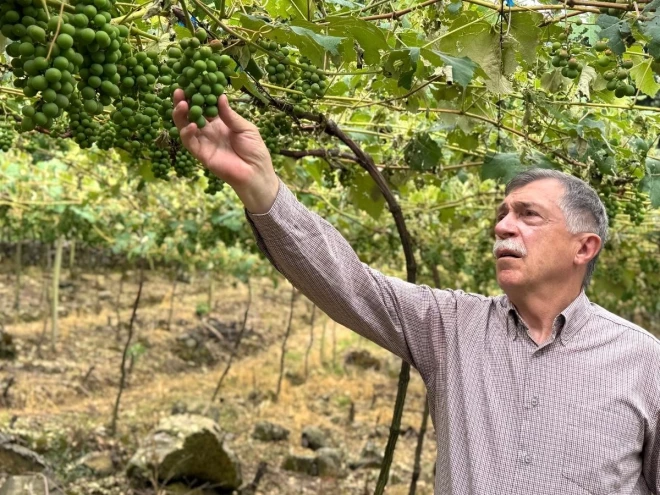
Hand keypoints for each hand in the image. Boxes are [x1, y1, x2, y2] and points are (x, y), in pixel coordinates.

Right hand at [172, 89, 279, 212]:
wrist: (256, 172)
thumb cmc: (254, 150)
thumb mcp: (245, 128)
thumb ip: (230, 115)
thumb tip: (220, 97)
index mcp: (220, 123)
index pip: (204, 106)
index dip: (198, 96)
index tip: (192, 83)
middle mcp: (209, 131)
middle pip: (191, 115)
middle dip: (183, 103)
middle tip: (178, 91)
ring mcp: (204, 142)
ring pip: (186, 127)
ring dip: (181, 115)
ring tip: (181, 104)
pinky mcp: (201, 155)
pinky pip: (190, 143)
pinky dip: (188, 133)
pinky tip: (192, 124)